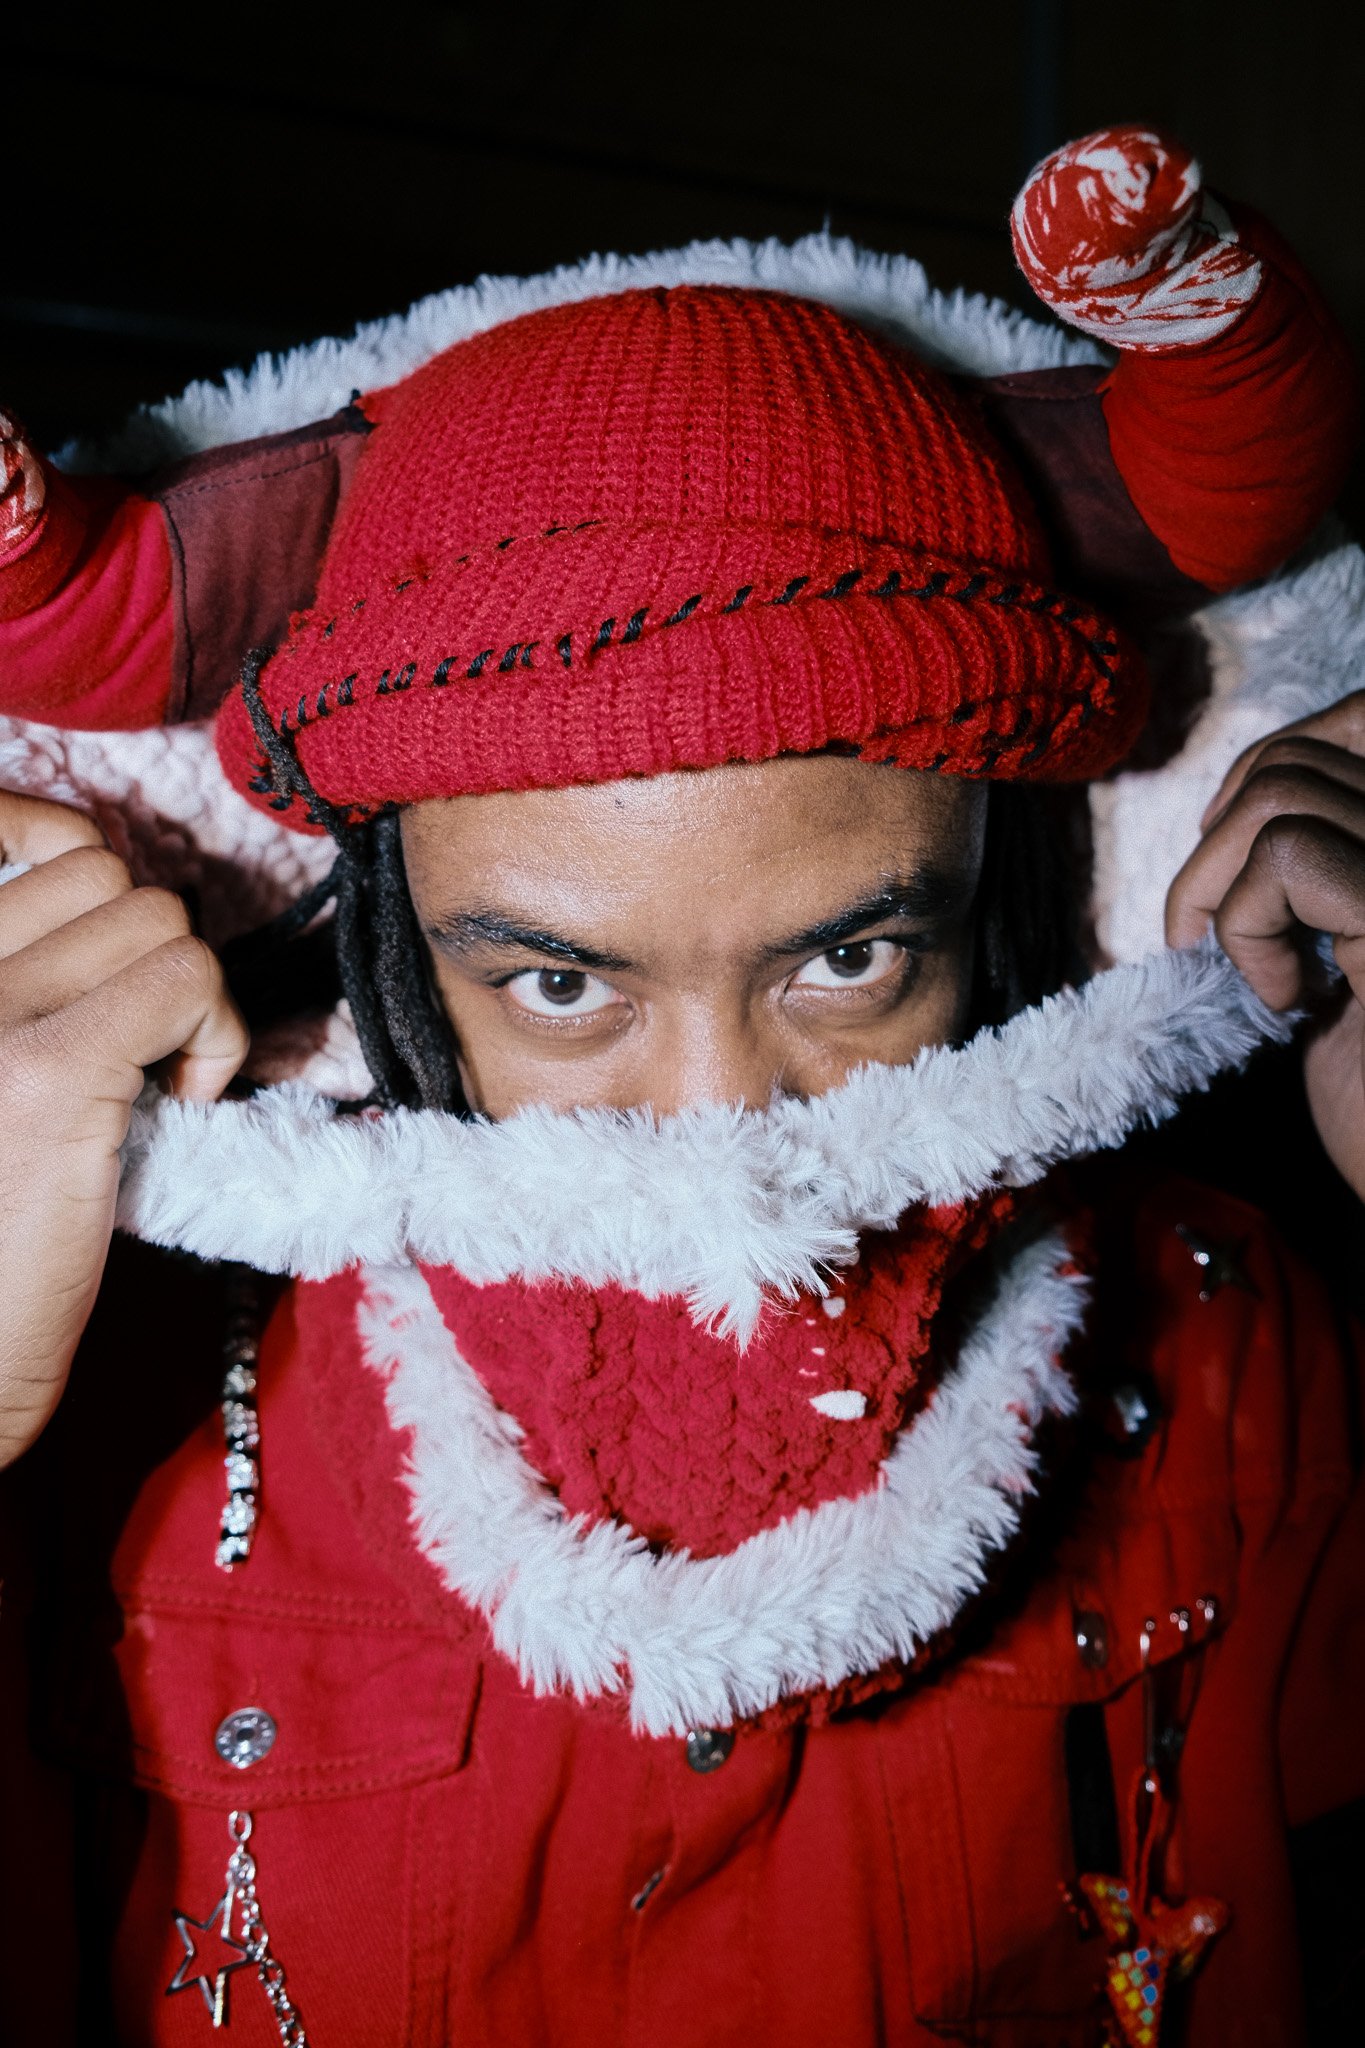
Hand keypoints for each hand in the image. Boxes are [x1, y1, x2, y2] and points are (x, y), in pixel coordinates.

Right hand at [0, 792, 246, 1468]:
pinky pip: (186, 979)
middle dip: (145, 948)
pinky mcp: (47, 1069)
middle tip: (133, 1038)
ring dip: (185, 994)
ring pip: (156, 916)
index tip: (107, 939)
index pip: (19, 831)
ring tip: (148, 1077)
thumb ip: (30, 989)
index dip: (74, 854)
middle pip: (101, 873)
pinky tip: (178, 1104)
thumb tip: (117, 909)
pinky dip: (212, 1037)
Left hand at [1166, 692, 1364, 1200]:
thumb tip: (1232, 824)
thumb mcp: (1339, 972)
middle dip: (1217, 846)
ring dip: (1224, 891)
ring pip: (1283, 794)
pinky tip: (1290, 1004)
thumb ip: (1315, 888)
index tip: (1225, 855)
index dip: (1271, 766)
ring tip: (1259, 981)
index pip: (1362, 718)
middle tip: (1213, 945)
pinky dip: (1251, 927)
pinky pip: (1289, 856)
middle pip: (1300, 759)